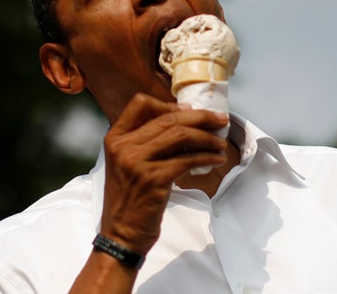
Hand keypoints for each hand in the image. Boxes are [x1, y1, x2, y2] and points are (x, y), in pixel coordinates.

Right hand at [99, 93, 228, 254]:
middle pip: (169, 119)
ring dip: (207, 138)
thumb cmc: (130, 198)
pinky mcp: (153, 179)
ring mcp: (137, 162)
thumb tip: (182, 120)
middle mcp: (123, 146)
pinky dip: (206, 157)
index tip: (190, 109)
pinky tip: (216, 160)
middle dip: (200, 117)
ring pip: (181, 135)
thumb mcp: (127, 163)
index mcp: (115, 138)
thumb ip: (144, 141)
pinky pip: (187, 160)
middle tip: (220, 120)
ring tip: (221, 143)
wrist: (121, 234)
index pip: (140, 104)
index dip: (168, 103)